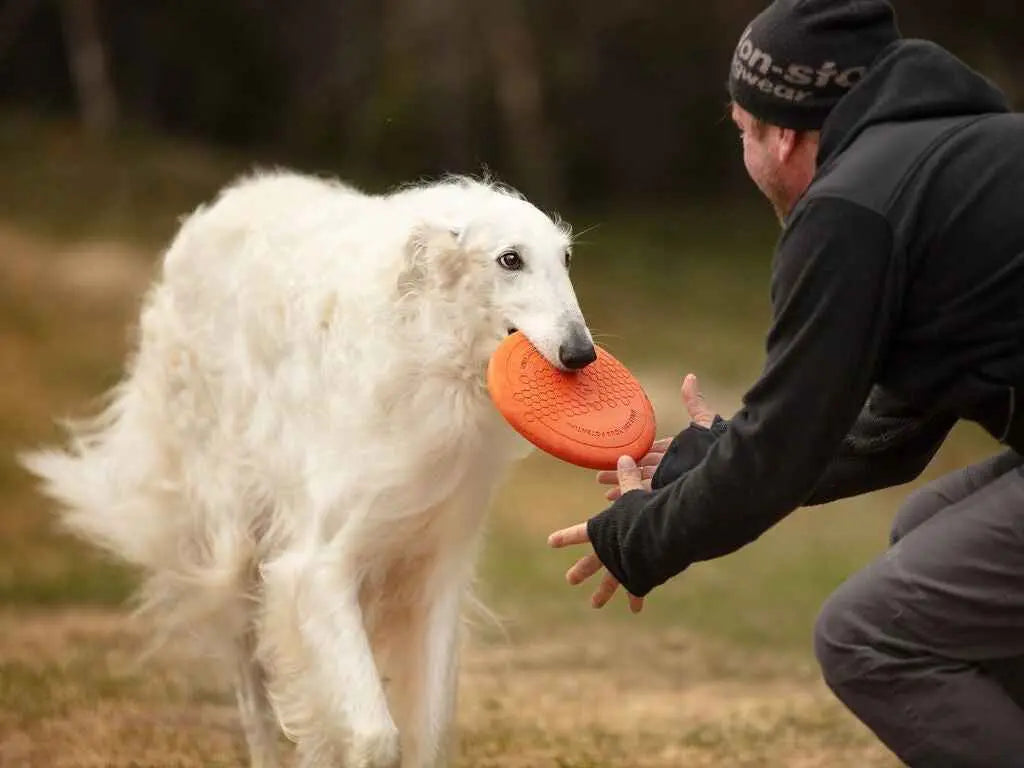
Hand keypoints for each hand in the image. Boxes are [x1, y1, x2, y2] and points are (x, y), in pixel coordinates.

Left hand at [548, 455, 646, 612]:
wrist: (657, 538)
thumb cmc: (643, 513)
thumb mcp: (635, 492)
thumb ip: (629, 477)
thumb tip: (624, 456)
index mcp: (602, 531)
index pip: (579, 532)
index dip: (566, 536)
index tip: (551, 543)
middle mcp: (608, 550)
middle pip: (592, 561)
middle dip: (582, 570)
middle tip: (570, 579)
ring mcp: (621, 565)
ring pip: (611, 581)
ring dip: (604, 593)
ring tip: (594, 605)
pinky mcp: (638, 575)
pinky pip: (636, 588)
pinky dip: (636, 597)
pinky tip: (635, 609)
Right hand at [597, 373, 714, 499]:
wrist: (725, 472)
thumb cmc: (717, 448)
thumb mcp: (704, 421)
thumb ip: (694, 402)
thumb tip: (690, 377)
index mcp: (678, 452)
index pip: (654, 451)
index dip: (637, 451)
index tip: (619, 452)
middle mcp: (672, 468)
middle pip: (641, 468)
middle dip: (621, 469)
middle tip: (601, 473)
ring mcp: (669, 482)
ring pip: (639, 481)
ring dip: (620, 483)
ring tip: (602, 485)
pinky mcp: (667, 494)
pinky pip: (644, 495)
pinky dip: (628, 496)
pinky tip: (614, 498)